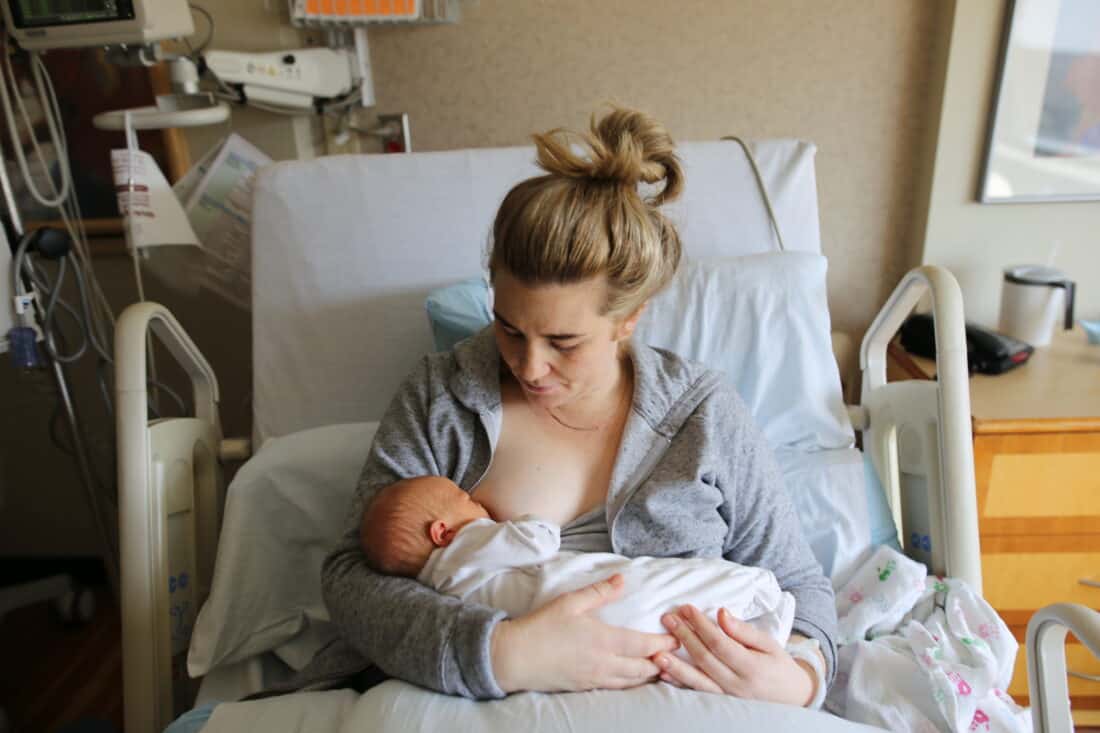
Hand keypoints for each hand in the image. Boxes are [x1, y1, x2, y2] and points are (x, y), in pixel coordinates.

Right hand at [491, 574, 679, 692]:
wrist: (515, 658)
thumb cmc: (542, 626)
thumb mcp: (570, 602)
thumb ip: (599, 592)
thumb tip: (622, 580)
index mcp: (603, 640)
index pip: (643, 645)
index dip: (663, 643)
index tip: (677, 638)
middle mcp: (604, 663)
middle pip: (643, 668)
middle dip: (661, 662)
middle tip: (674, 653)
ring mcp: (595, 679)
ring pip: (632, 681)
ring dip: (649, 674)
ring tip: (660, 666)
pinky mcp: (585, 687)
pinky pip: (617, 687)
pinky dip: (631, 682)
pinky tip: (633, 676)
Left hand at [654, 605, 816, 706]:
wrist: (792, 698)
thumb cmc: (779, 665)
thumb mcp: (768, 644)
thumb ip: (743, 630)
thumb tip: (721, 613)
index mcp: (750, 667)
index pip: (719, 642)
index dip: (701, 625)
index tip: (686, 608)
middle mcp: (737, 684)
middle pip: (705, 658)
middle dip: (684, 636)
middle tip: (667, 618)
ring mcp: (727, 696)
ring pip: (697, 680)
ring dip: (675, 666)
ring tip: (657, 651)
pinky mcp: (720, 703)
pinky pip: (697, 693)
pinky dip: (680, 683)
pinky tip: (664, 674)